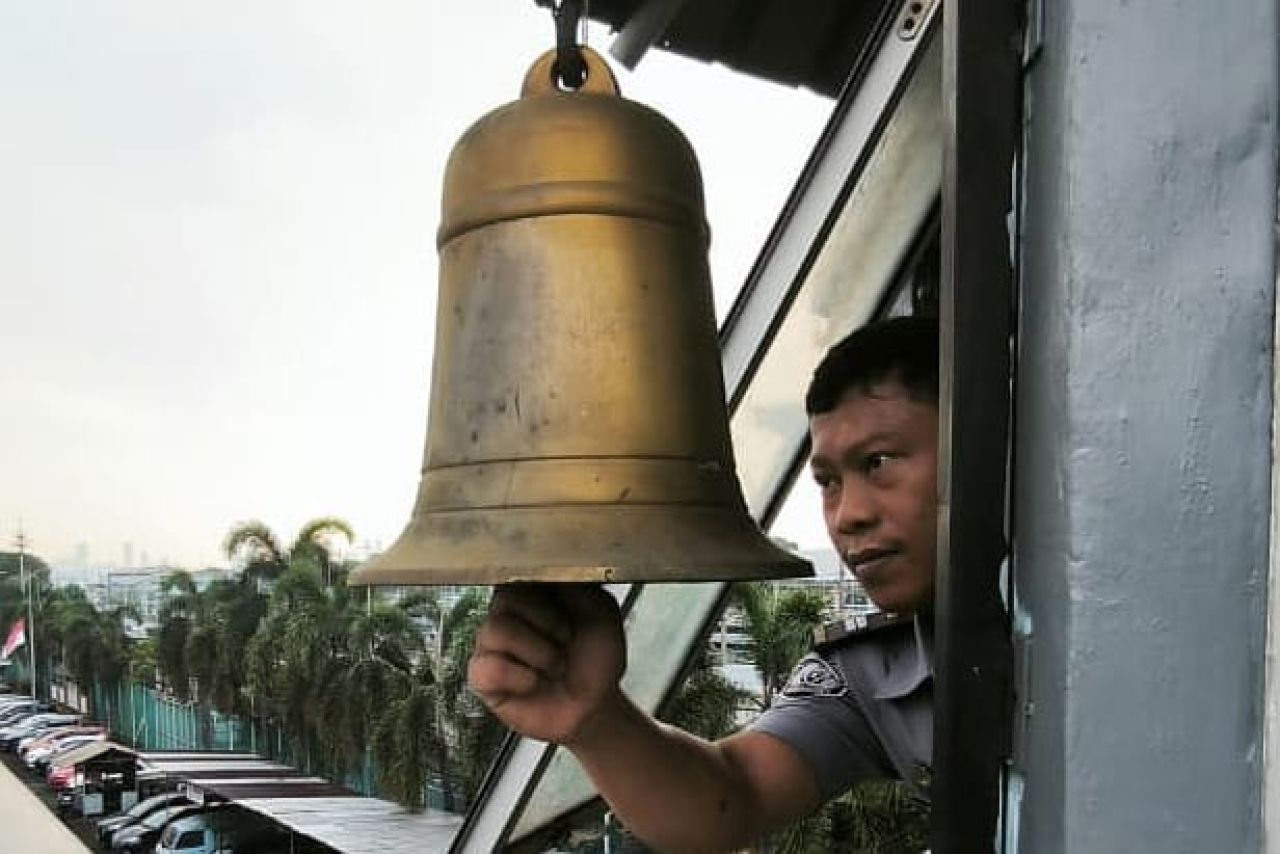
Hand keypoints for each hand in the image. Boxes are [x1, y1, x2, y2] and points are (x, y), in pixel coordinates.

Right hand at [468, 583, 625, 744]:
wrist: (594, 706)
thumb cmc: (595, 659)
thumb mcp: (601, 612)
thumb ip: (578, 586)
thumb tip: (553, 566)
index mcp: (532, 592)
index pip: (521, 571)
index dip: (549, 595)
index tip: (571, 614)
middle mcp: (506, 613)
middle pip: (505, 598)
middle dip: (549, 625)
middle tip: (566, 644)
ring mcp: (490, 644)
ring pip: (496, 630)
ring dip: (538, 653)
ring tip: (553, 667)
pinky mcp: (481, 677)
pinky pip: (489, 667)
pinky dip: (520, 678)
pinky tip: (533, 684)